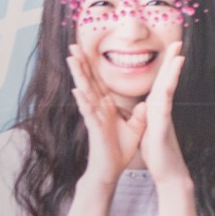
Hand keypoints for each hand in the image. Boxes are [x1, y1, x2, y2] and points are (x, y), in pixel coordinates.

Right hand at [68, 43, 143, 187]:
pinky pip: (88, 112)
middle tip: (73, 44)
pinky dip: (82, 101)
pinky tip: (77, 90)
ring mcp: (95, 117)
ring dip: (78, 75)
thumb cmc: (119, 151)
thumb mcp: (135, 129)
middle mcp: (98, 109)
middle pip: (88, 81)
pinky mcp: (95, 129)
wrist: (111, 171)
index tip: (86, 49)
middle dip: (81, 63)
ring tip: (71, 59)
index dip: (92, 65)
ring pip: (85, 92)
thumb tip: (144, 104)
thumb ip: (138, 116)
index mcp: (106, 107)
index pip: (98, 82)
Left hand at [140, 42, 190, 186]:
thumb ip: (150, 114)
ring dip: (172, 74)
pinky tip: (167, 87)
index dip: (164, 66)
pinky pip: (162, 111)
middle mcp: (162, 110)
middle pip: (166, 81)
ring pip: (167, 92)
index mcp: (156, 109)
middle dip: (172, 62)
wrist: (168, 173)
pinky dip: (165, 98)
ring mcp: (163, 118)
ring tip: (179, 56)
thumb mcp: (149, 128)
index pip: (160, 83)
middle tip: (179, 42)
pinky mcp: (162, 129)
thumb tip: (148, 104)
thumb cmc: (158, 152)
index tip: (170, 49)